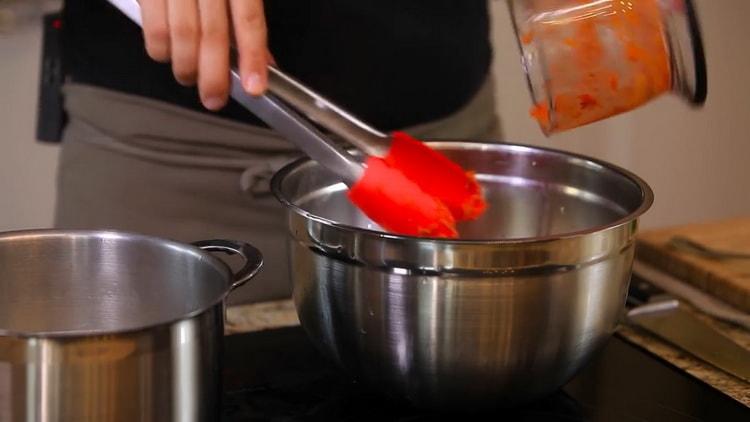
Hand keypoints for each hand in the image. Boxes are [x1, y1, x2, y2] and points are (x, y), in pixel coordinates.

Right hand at [139, 0, 270, 110]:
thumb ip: (245, 16)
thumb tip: (263, 60)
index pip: (249, 19)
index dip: (253, 56)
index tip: (255, 87)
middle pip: (212, 33)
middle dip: (214, 75)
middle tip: (215, 99)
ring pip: (182, 35)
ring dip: (186, 67)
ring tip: (190, 78)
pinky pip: (152, 27)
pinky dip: (160, 50)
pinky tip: (167, 55)